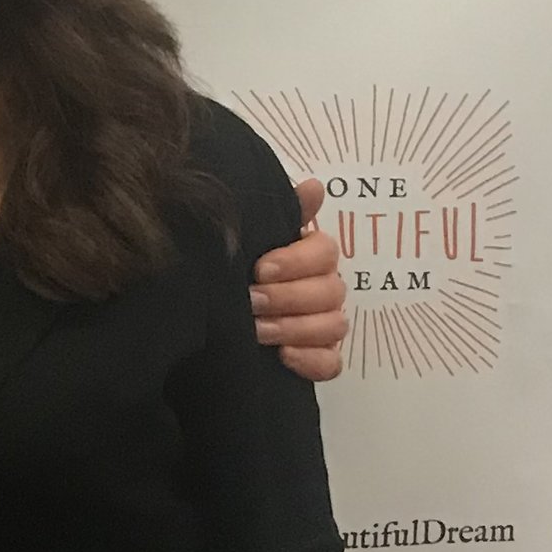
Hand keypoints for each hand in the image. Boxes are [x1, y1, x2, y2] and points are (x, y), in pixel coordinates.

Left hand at [250, 177, 346, 383]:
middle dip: (288, 297)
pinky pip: (332, 363)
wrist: (218, 312)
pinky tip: (283, 356)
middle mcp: (326, 288)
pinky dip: (311, 361)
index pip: (325, 252)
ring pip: (334, 326)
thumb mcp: (254, 240)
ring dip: (294, 328)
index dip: (295, 261)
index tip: (260, 268)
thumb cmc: (243, 269)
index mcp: (313, 256)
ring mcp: (326, 324)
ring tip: (258, 330)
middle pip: (330, 291)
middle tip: (251, 300)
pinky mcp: (321, 357)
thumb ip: (283, 213)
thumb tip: (312, 187)